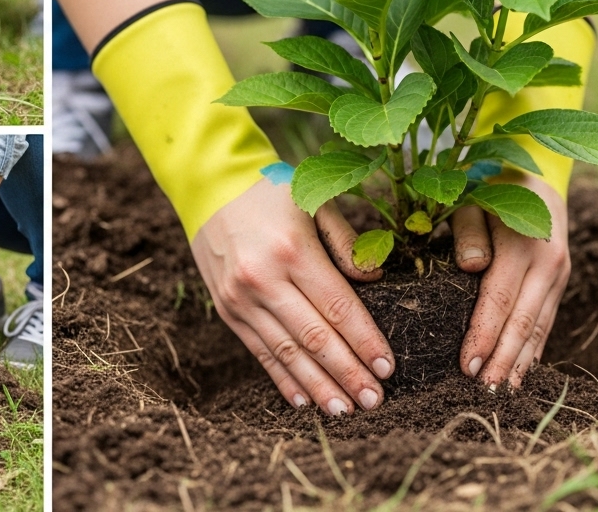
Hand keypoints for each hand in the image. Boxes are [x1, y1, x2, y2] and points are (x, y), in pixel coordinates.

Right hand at [190, 179, 394, 414]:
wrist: (209, 187)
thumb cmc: (271, 192)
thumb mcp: (314, 200)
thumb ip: (345, 240)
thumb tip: (374, 279)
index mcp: (292, 250)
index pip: (337, 306)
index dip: (365, 341)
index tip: (387, 368)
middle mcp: (263, 278)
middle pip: (314, 337)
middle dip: (347, 373)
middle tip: (375, 400)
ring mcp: (240, 298)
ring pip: (286, 353)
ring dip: (318, 386)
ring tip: (344, 410)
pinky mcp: (227, 309)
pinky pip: (259, 351)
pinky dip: (283, 379)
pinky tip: (304, 400)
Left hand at [453, 173, 570, 387]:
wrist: (539, 169)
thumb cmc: (491, 184)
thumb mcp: (473, 198)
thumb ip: (469, 231)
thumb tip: (470, 267)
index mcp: (523, 245)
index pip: (501, 301)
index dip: (484, 335)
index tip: (466, 366)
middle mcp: (549, 264)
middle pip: (524, 323)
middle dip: (504, 360)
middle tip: (484, 393)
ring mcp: (560, 275)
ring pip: (540, 327)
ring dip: (521, 362)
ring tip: (503, 392)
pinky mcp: (561, 281)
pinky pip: (547, 321)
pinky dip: (535, 348)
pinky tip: (522, 372)